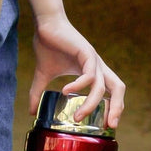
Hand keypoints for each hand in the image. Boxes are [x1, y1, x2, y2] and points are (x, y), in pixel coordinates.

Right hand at [30, 13, 124, 128]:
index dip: (114, 107)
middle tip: (108, 125)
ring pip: (102, 86)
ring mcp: (93, 60)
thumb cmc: (48, 46)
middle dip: (117, 108)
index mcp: (93, 72)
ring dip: (92, 104)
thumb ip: (39, 93)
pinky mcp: (86, 52)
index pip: (112, 92)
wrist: (45, 25)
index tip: (106, 125)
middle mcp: (97, 67)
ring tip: (78, 117)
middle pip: (118, 88)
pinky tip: (65, 90)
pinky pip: (89, 74)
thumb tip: (31, 112)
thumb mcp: (43, 75)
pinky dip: (79, 85)